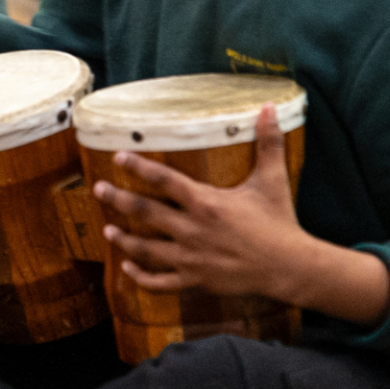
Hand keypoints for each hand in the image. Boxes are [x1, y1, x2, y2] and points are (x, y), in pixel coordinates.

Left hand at [92, 104, 389, 324]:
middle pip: (145, 212)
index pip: (164, 180)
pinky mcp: (196, 281)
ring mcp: (192, 258)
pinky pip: (160, 282)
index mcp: (207, 203)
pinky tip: (128, 268)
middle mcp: (193, 230)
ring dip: (124, 239)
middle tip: (97, 190)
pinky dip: (141, 276)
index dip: (139, 167)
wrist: (292, 268)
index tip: (118, 156)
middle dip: (118, 200)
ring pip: (146, 249)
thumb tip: (267, 106)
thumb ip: (268, 143)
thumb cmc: (280, 222)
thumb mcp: (273, 180)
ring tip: (107, 230)